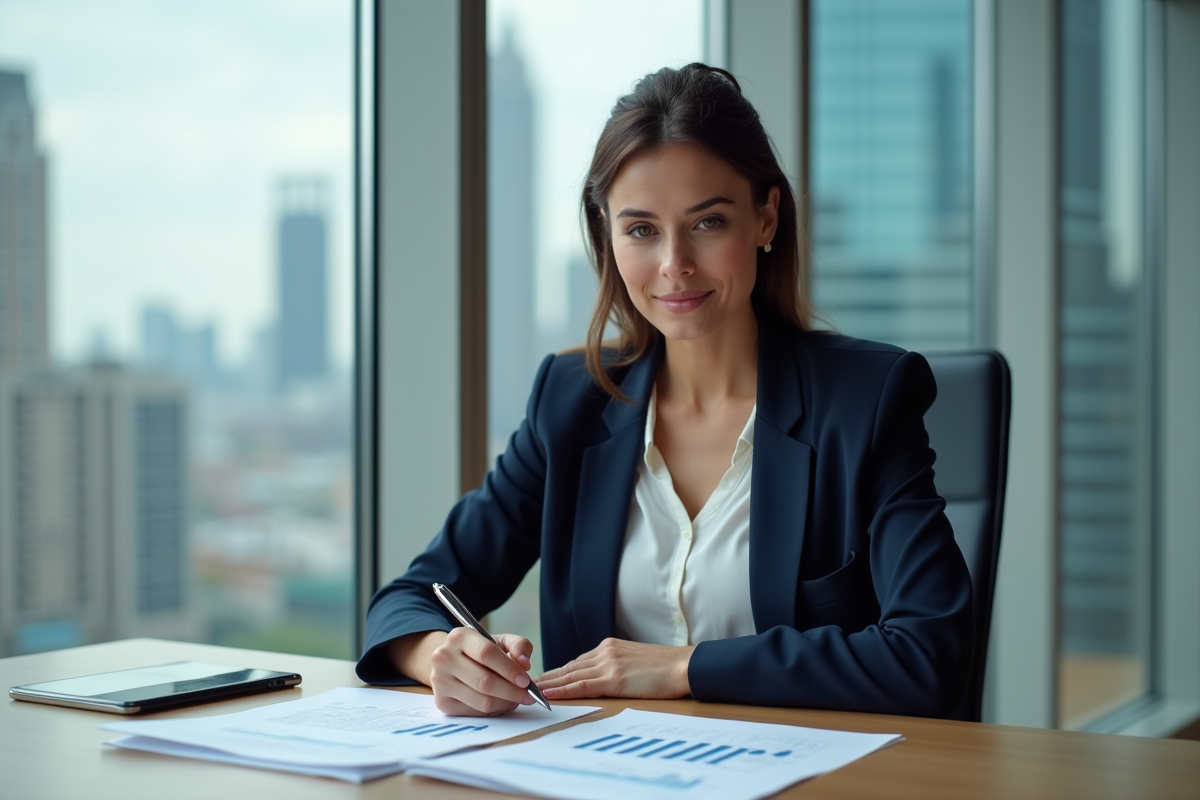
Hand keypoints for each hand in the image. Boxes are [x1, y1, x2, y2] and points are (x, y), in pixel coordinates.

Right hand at [391, 629, 536, 715]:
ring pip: (481, 701)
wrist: (453, 662)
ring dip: (505, 703)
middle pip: (484, 681)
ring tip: (516, 699)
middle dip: (512, 691)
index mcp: (459, 637)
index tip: (526, 680)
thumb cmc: (481, 651)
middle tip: (527, 695)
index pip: (486, 654)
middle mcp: (444, 658)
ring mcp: (440, 682)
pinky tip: (500, 702)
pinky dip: (494, 710)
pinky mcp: (442, 702)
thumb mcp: (500, 641)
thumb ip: (519, 646)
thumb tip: (524, 664)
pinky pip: (475, 712)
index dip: (509, 669)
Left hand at [535, 638, 695, 699]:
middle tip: (523, 684)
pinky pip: (581, 685)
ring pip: (569, 675)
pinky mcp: (614, 678)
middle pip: (568, 667)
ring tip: (528, 691)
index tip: (541, 679)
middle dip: (546, 677)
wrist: (684, 665)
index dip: (557, 672)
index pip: (577, 662)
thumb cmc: (665, 668)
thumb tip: (603, 679)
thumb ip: (617, 666)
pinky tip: (547, 694)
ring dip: (547, 684)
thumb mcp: (636, 661)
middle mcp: (605, 652)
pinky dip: (562, 690)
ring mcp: (608, 664)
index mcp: (609, 647)